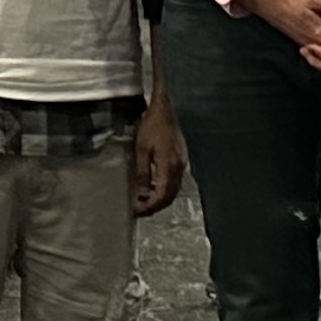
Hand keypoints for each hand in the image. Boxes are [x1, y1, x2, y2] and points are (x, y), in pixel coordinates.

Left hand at [130, 98, 187, 217]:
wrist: (166, 110)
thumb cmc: (152, 125)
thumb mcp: (141, 149)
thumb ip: (143, 173)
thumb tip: (142, 193)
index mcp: (169, 165)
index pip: (162, 195)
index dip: (150, 206)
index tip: (137, 211)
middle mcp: (179, 167)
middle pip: (170, 196)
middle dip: (155, 206)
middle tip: (140, 210)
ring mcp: (182, 164)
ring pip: (173, 190)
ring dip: (160, 199)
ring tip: (144, 201)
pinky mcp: (181, 160)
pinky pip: (174, 181)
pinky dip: (164, 189)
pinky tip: (153, 187)